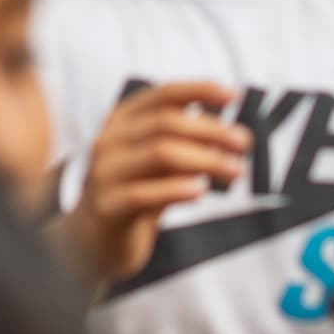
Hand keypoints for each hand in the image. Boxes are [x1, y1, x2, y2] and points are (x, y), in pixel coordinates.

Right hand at [52, 78, 245, 283]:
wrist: (89, 244)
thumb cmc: (131, 194)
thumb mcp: (155, 162)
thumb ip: (181, 141)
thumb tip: (227, 123)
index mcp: (122, 120)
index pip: (164, 94)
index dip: (200, 90)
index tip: (235, 96)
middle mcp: (109, 139)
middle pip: (166, 123)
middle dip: (211, 130)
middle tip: (244, 143)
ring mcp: (104, 172)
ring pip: (160, 153)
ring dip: (204, 159)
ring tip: (235, 170)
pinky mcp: (106, 206)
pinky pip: (143, 194)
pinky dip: (175, 189)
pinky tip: (200, 191)